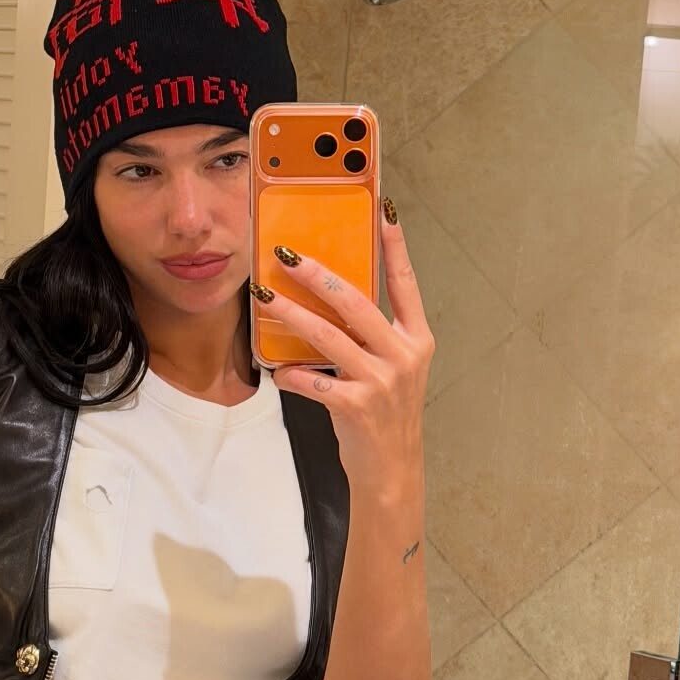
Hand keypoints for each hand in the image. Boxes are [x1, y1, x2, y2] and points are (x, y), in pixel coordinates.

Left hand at [256, 196, 434, 489]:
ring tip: (264, 297)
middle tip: (286, 254)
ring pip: (328, 336)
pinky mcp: (357, 406)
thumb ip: (371, 335)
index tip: (383, 210)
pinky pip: (315, 381)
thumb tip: (329, 296)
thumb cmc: (384, 413)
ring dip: (291, 315)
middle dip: (316, 274)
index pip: (405, 283)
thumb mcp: (391, 368)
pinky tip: (277, 371)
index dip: (395, 246)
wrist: (392, 469)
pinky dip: (292, 375)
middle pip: (355, 302)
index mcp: (415, 339)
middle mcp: (403, 355)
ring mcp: (381, 381)